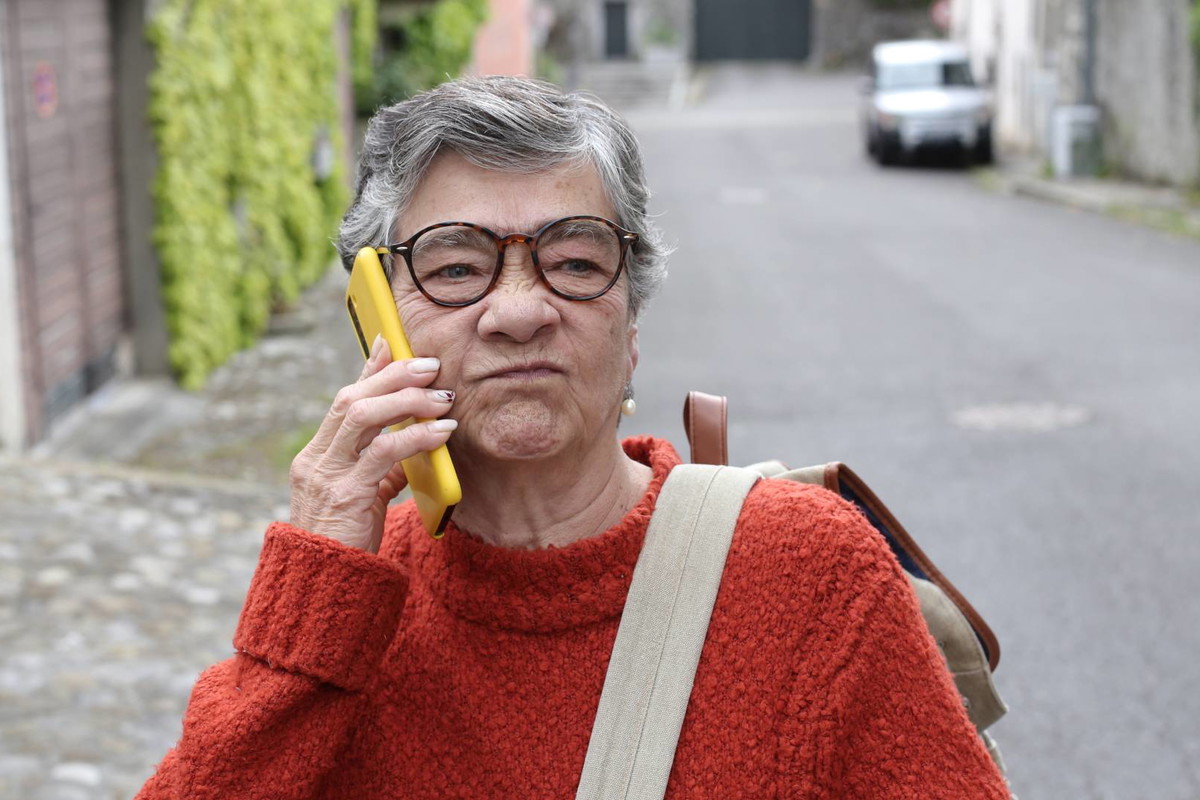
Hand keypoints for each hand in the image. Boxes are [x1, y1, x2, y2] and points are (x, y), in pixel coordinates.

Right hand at [288, 336, 456, 551]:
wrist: (324, 588)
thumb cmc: (347, 544)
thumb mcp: (362, 498)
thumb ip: (381, 470)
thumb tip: (413, 442)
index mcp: (316, 457)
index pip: (344, 400)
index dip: (370, 368)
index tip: (393, 341)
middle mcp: (316, 460)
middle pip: (352, 398)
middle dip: (393, 375)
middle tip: (431, 365)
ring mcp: (327, 476)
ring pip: (363, 415)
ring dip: (407, 400)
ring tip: (443, 397)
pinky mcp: (346, 496)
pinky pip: (383, 453)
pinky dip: (415, 437)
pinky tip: (441, 432)